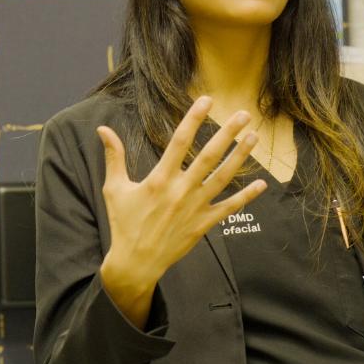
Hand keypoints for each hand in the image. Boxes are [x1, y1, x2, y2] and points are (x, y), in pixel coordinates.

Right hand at [97, 95, 266, 293]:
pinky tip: (261, 184)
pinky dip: (246, 197)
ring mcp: (195, 208)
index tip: (206, 101)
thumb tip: (102, 130)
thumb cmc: (124, 223)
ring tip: (253, 138)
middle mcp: (180, 191)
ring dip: (240, 157)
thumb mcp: (114, 189)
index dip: (193, 119)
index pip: (179, 142)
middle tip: (243, 115)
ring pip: (222, 178)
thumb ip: (114, 157)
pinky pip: (229, 208)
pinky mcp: (203, 224)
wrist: (136, 262)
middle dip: (227, 133)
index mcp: (159, 180)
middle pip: (208, 156)